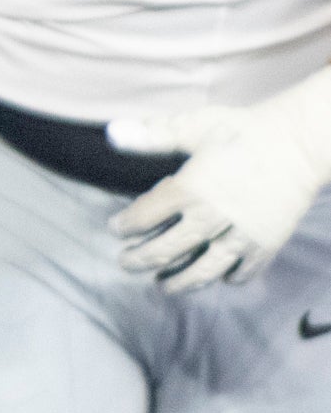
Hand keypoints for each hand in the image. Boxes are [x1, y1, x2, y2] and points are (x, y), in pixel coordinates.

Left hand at [109, 91, 330, 292]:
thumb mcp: (193, 126)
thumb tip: (112, 133)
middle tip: (126, 263)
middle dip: (140, 260)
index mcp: (189, 190)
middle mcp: (212, 218)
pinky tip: (215, 276)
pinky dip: (225, 278)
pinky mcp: (266, 245)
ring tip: (162, 286)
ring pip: (202, 270)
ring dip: (178, 281)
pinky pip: (241, 272)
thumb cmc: (244, 131)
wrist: (301, 143)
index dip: (125, 226)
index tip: (116, 229)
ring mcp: (240, 236)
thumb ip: (152, 135)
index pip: (144, 217)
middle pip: (166, 251)